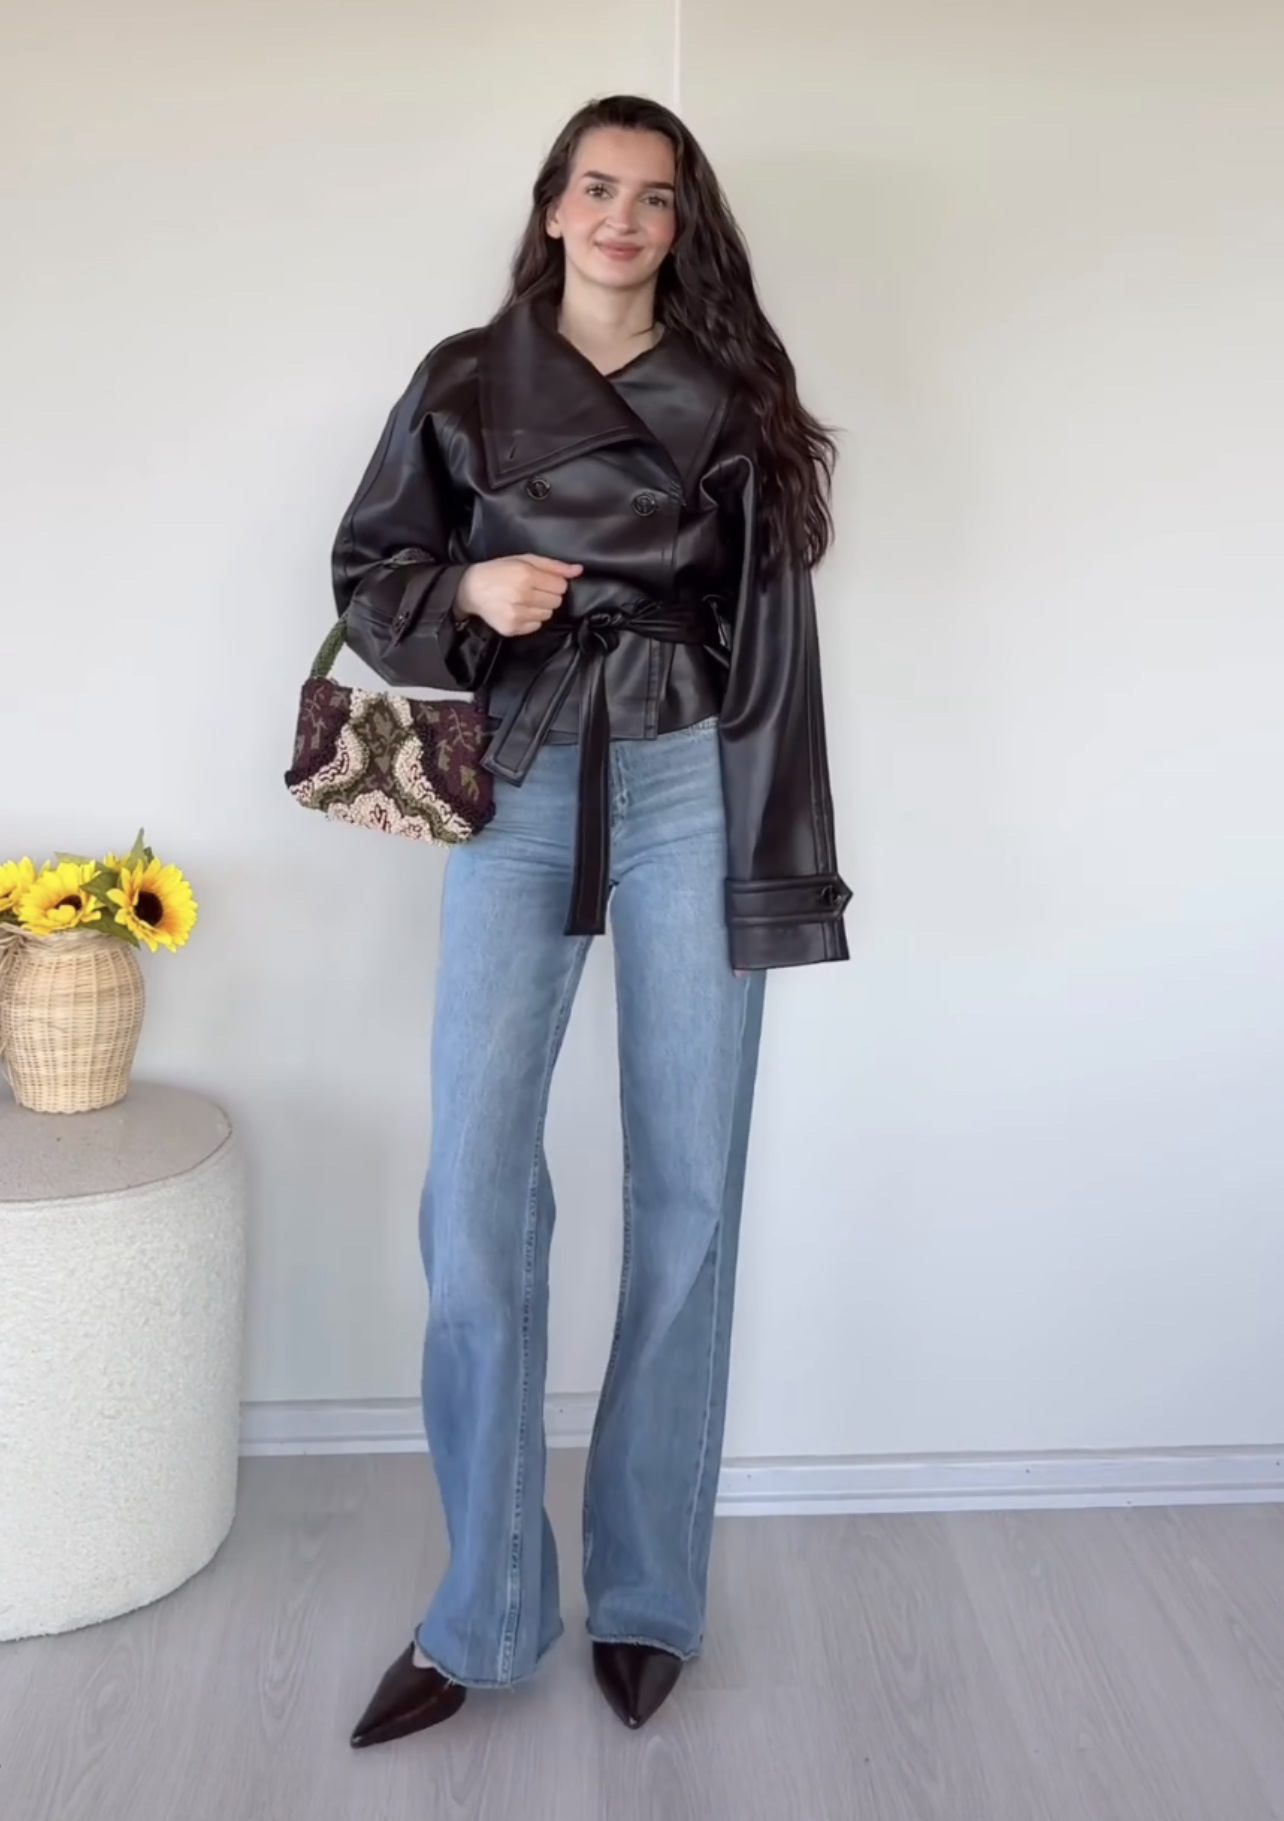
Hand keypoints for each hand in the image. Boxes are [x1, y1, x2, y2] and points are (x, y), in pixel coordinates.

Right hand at [456, 555, 582, 636]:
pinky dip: (531, 618)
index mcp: (526, 575)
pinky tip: (519, 609)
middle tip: (533, 590)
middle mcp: (522, 596)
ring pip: (548, 615)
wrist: (472, 589)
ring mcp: (517, 615)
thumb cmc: (499, 571)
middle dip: (548, 595)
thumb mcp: (525, 560)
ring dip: (540, 607)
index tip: (542, 581)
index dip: (554, 582)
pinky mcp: (512, 628)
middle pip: (557, 601)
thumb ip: (554, 565)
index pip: (561, 585)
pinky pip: (536, 626)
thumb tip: (578, 570)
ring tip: (525, 599)